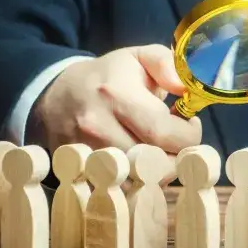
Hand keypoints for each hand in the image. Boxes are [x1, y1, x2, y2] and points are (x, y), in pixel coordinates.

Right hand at [33, 44, 201, 186]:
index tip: (190, 126)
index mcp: (117, 95)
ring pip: (139, 181)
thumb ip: (168, 65)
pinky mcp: (78, 172)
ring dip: (158, 172)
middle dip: (177, 155)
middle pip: (154, 162)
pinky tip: (142, 166)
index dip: (188, 135)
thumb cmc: (109, 76)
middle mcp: (98, 127)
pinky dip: (136, 183)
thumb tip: (185, 88)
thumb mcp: (139, 57)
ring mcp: (86, 153)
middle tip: (178, 142)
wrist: (57, 94)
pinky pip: (119, 190)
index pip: (164, 132)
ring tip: (160, 152)